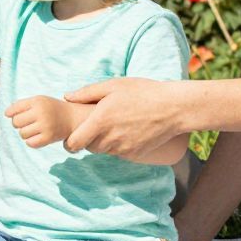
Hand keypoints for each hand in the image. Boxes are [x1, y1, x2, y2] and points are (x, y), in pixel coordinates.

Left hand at [5, 94, 79, 149]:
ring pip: (22, 134)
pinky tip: (37, 136)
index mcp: (37, 101)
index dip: (11, 113)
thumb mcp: (38, 101)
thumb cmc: (51, 109)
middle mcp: (41, 112)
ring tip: (34, 129)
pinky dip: (31, 141)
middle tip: (27, 122)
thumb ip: (21, 105)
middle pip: (15, 122)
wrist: (72, 118)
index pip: (14, 109)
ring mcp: (45, 126)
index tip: (13, 114)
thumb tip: (6, 113)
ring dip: (25, 133)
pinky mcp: (49, 138)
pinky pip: (30, 143)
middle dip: (18, 124)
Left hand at [62, 76, 186, 159]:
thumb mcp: (113, 85)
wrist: (173, 108)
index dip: (69, 142)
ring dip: (103, 142)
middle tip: (96, 125)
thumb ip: (87, 92)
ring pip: (104, 150)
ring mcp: (123, 149)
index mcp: (100, 121)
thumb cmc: (142, 92)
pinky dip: (119, 145)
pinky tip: (127, 130)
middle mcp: (110, 139)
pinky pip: (119, 153)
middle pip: (88, 147)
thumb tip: (67, 97)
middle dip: (88, 139)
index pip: (74, 144)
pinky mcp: (135, 154)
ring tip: (114, 124)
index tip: (71, 136)